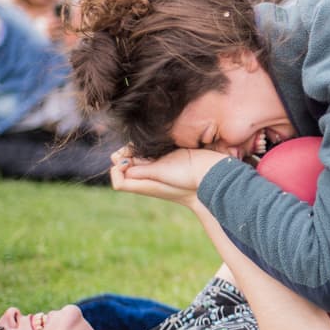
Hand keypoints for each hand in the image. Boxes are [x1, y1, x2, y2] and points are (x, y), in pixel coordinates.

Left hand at [110, 145, 227, 206]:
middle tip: (137, 149)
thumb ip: (141, 171)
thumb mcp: (162, 174)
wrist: (212, 177)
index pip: (118, 180)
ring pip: (138, 158)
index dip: (117, 168)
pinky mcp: (169, 162)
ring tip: (148, 146)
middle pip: (126, 166)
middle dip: (126, 155)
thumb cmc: (188, 178)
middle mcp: (149, 179)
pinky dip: (149, 148)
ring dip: (138, 150)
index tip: (127, 159)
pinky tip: (158, 144)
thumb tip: (122, 165)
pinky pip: (151, 154)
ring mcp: (159, 170)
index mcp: (144, 185)